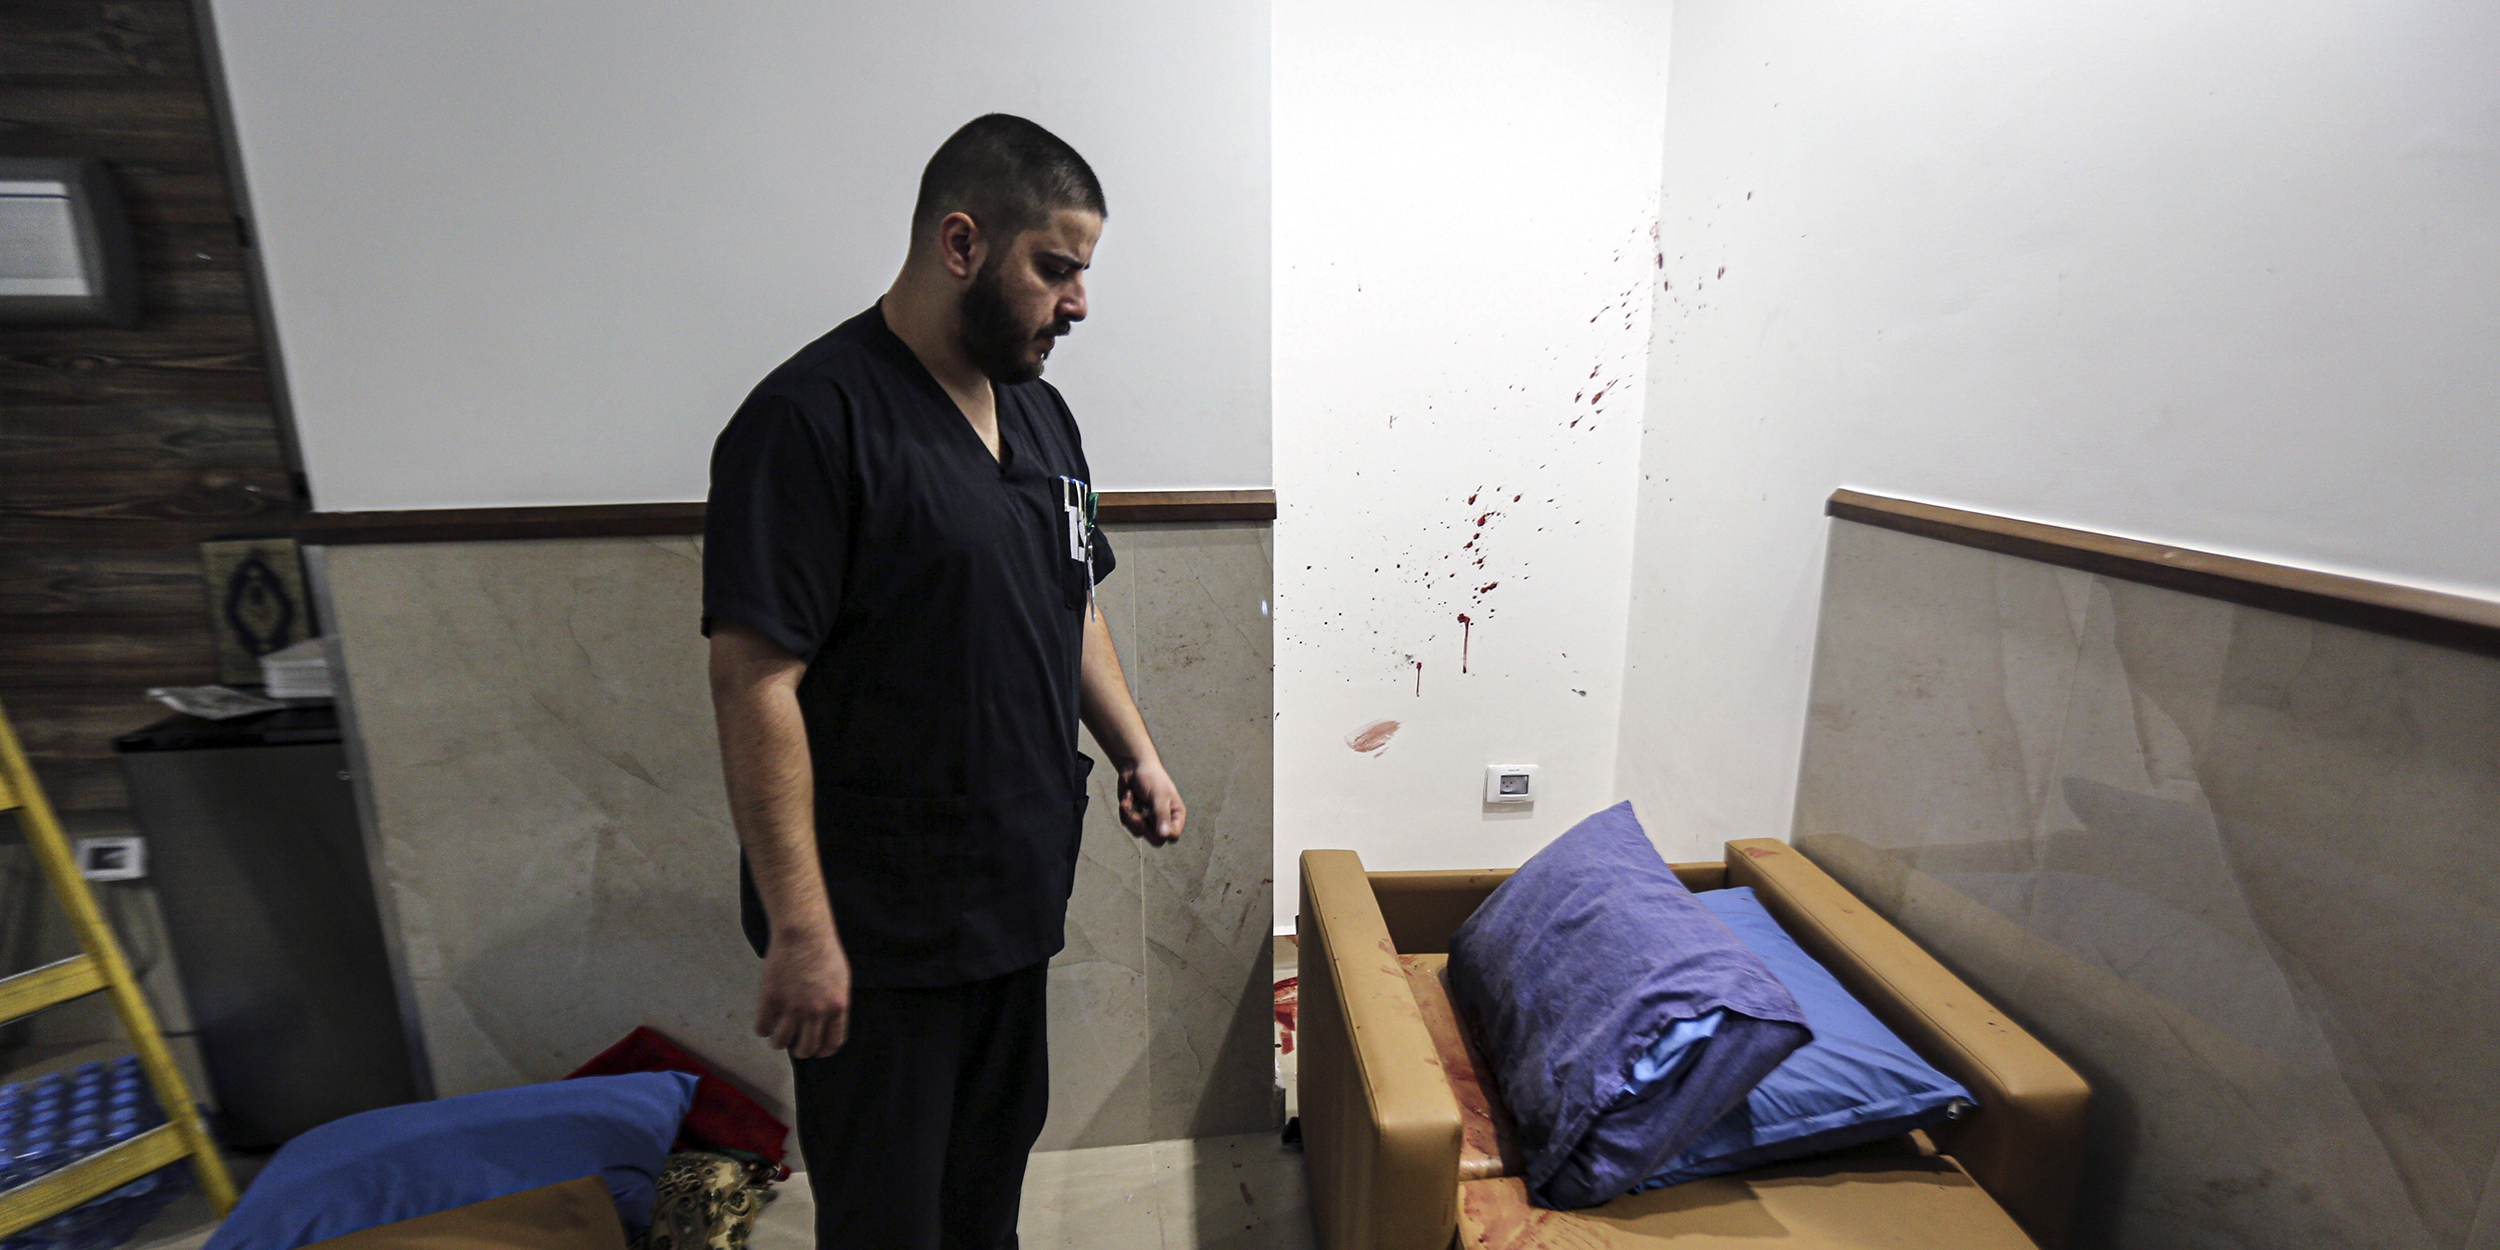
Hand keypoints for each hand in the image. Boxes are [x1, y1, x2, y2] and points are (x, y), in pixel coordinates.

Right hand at [756, 931, 850, 1058]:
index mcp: (837, 1007)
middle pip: (807, 1048)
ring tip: (777, 1038)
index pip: (832, 1042)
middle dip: (801, 1050)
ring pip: (782, 1042)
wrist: (803, 933)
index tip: (817, 1050)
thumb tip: (829, 1021)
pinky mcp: (771, 999)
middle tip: (795, 1046)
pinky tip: (765, 1025)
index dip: (824, 1050)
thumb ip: (834, 1003)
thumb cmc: (824, 951)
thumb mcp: (840, 979)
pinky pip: (763, 1027)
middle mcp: (816, 1012)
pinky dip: (763, 1030)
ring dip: (779, 1043)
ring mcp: (792, 1007)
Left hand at [1118, 758, 1185, 845]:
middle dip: (1142, 826)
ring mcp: (1148, 820)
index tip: (1152, 820)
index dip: (1163, 833)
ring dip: (1130, 816)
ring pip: (1139, 833)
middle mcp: (1163, 820)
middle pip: (1155, 839)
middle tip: (1136, 815)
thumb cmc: (1151, 777)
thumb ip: (1161, 815)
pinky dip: (1125, 811)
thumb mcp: (1158, 795)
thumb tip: (1164, 835)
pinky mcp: (1135, 817)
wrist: (1133, 767)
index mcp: (1175, 814)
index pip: (1173, 835)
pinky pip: (1127, 824)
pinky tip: (1129, 797)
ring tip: (1130, 799)